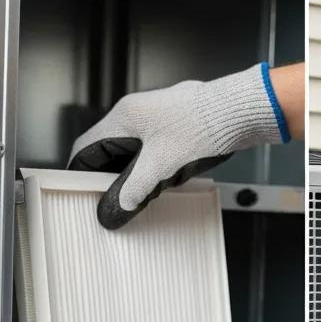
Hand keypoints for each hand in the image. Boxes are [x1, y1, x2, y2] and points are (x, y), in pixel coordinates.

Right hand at [69, 63, 287, 230]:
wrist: (239, 111)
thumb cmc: (202, 127)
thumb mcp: (161, 165)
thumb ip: (135, 189)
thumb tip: (114, 209)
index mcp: (124, 118)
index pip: (86, 147)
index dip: (81, 173)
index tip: (82, 195)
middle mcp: (136, 114)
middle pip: (109, 150)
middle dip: (108, 178)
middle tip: (112, 203)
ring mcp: (157, 119)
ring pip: (132, 152)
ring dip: (132, 174)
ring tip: (137, 198)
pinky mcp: (175, 126)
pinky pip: (153, 150)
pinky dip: (151, 168)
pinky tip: (162, 183)